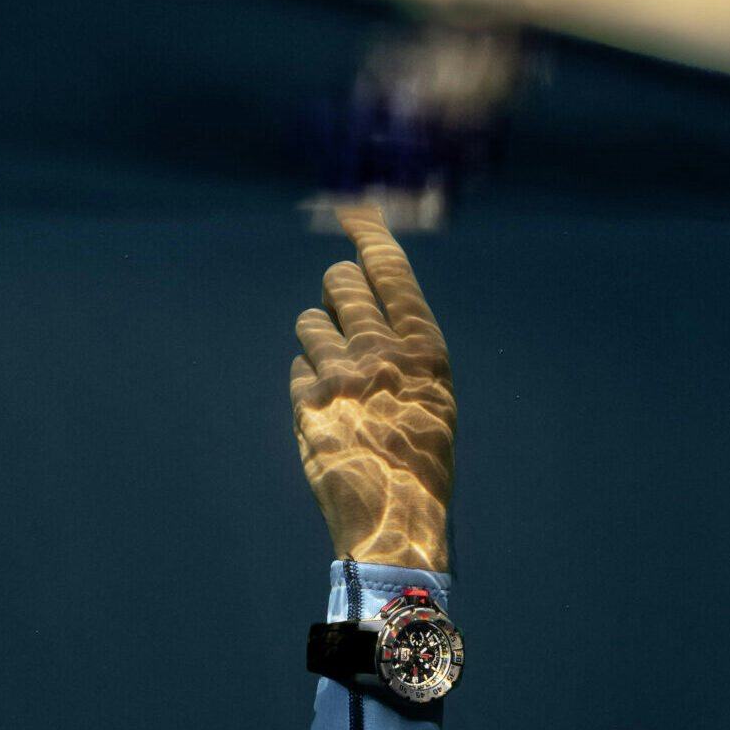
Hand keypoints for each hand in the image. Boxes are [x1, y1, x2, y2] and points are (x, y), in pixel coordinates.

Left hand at [290, 205, 457, 569]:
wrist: (397, 519)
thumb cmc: (420, 460)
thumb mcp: (432, 396)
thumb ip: (402, 349)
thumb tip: (365, 306)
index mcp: (424, 348)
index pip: (390, 270)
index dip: (369, 234)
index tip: (353, 210)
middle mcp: (383, 352)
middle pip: (339, 283)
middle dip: (335, 291)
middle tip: (339, 312)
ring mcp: (342, 374)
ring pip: (309, 322)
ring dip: (316, 340)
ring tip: (337, 377)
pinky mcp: (308, 401)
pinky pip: (297, 367)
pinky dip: (307, 383)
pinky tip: (328, 414)